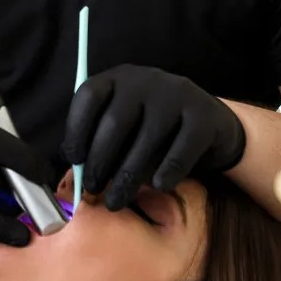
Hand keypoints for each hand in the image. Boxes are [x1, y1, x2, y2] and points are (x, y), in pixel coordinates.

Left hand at [63, 65, 245, 210]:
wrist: (210, 124)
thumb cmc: (154, 130)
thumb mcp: (125, 126)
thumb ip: (99, 140)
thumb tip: (71, 170)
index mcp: (119, 79)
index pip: (89, 95)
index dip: (76, 129)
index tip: (74, 160)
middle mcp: (146, 80)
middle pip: (115, 122)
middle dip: (99, 161)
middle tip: (92, 188)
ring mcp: (177, 94)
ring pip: (147, 139)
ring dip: (128, 177)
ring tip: (116, 201)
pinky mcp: (203, 115)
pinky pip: (181, 149)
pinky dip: (167, 172)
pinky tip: (158, 187)